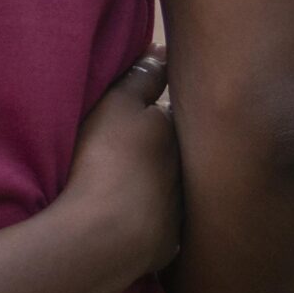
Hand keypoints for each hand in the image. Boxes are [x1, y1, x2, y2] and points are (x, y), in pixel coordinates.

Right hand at [55, 49, 181, 292]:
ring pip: (172, 187)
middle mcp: (189, 169)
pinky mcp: (170, 241)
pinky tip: (130, 218)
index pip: (171, 112)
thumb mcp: (115, 106)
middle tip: (131, 147)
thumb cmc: (104, 159)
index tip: (141, 107)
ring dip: (158, 184)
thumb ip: (141, 77)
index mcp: (174, 133)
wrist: (106, 233)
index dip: (156, 107)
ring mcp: (181, 208)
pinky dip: (151, 217)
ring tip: (128, 184)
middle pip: (177, 151)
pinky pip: (162, 222)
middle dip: (163, 148)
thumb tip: (162, 51)